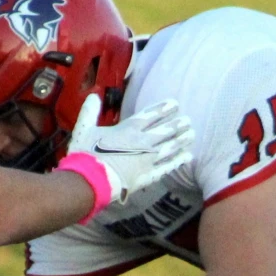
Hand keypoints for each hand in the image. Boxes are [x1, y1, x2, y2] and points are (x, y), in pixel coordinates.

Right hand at [60, 93, 192, 216]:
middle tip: (188, 120)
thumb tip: (93, 95)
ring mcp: (147, 159)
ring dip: (181, 140)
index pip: (150, 115)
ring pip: (169, 147)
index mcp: (127, 129)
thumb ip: (90, 112)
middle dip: (177, 124)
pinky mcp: (148, 176)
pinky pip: (167, 167)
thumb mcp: (84, 129)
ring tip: (192, 134)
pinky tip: (188, 157)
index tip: (175, 104)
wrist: (90, 179)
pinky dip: (178, 161)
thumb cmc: (85, 154)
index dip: (163, 108)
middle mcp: (142, 142)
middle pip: (164, 130)